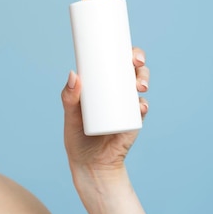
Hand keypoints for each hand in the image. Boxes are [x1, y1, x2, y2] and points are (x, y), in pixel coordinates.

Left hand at [61, 47, 149, 178]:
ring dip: (143, 79)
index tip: (126, 50)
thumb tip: (73, 74)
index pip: (113, 60)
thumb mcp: (70, 115)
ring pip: (140, 84)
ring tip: (138, 87)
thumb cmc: (77, 135)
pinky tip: (140, 106)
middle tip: (135, 63)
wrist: (90, 163)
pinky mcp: (134, 120)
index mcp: (100, 82)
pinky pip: (142, 108)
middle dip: (138, 61)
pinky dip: (143, 105)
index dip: (123, 51)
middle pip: (132, 68)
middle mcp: (116, 89)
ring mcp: (127, 104)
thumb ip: (69, 97)